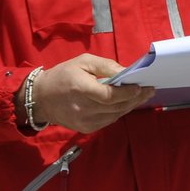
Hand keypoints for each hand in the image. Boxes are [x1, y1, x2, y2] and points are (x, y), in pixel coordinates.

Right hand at [26, 55, 154, 132]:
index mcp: (80, 89)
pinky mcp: (85, 128)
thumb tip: (126, 72)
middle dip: (135, 98)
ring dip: (130, 106)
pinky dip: (119, 112)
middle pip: (116, 107)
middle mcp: (82, 108)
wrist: (40, 98)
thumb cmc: (63, 75)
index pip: (110, 95)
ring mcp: (84, 121)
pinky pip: (109, 121)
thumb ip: (106, 66)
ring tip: (141, 96)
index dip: (128, 92)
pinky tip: (125, 104)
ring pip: (115, 115)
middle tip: (149, 90)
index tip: (142, 86)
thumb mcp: (83, 62)